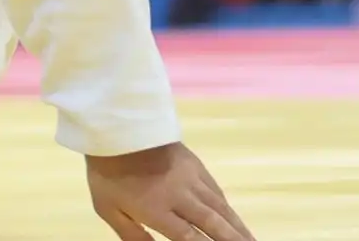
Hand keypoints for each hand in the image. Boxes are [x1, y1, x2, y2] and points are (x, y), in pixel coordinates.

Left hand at [86, 142, 252, 239]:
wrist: (116, 128)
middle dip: (234, 240)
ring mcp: (191, 178)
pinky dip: (228, 207)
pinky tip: (234, 217)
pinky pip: (217, 190)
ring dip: (239, 227)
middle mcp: (180, 195)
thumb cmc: (107, 173)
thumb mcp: (107, 208)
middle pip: (214, 223)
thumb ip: (132, 235)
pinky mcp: (195, 165)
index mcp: (157, 209)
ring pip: (221, 207)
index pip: (190, 237)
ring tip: (252, 240)